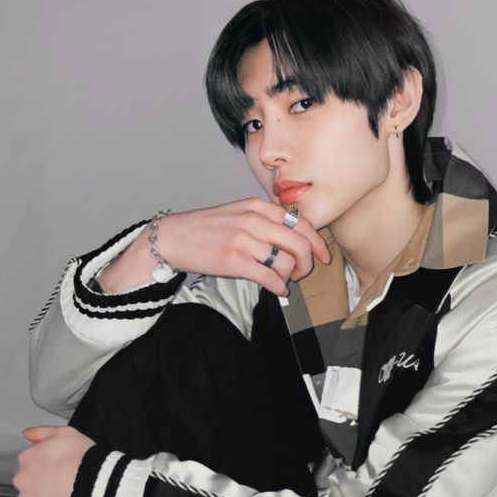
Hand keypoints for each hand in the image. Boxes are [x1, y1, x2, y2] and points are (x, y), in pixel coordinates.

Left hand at [14, 425, 95, 496]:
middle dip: (39, 482)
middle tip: (59, 483)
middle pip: (26, 480)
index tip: (57, 468)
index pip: (29, 462)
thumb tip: (27, 434)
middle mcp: (22, 478)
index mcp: (28, 457)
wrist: (94, 487)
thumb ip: (43, 432)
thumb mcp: (66, 433)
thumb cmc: (83, 460)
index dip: (45, 465)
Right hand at [157, 199, 331, 298]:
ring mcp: (244, 240)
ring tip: (283, 281)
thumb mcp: (240, 213)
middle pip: (299, 244)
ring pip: (286, 263)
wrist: (174, 237)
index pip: (301, 223)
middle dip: (307, 264)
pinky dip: (279, 287)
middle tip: (300, 274)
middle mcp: (254, 220)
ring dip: (290, 277)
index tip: (323, 257)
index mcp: (258, 206)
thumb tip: (295, 239)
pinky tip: (277, 290)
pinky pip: (269, 277)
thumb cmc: (208, 228)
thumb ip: (266, 220)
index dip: (317, 243)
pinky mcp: (234, 261)